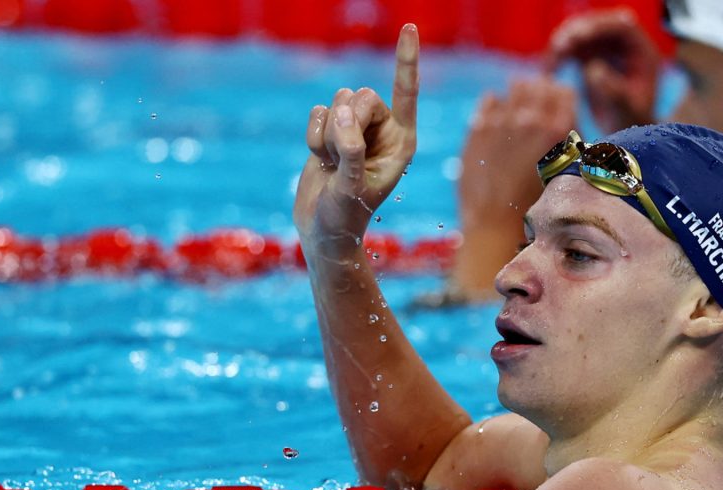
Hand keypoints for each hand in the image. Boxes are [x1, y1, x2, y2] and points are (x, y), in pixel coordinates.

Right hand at [294, 24, 418, 251]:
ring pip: (338, 101)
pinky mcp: (332, 130)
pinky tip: (322, 159)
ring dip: (328, 135)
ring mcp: (357, 129)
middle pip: (362, 95)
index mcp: (402, 141)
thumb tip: (342, 113)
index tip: (409, 27)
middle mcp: (383, 130)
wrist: (322, 230)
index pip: (406, 92)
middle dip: (347, 123)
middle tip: (343, 158)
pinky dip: (313, 136)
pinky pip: (317, 112)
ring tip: (334, 164)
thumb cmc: (345, 216)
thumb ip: (351, 150)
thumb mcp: (352, 188)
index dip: (406, 60)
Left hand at [452, 77, 575, 298]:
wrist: (495, 227)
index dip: (561, 98)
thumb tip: (569, 121)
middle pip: (539, 85)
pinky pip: (490, 100)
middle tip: (539, 104)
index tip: (558, 105)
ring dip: (520, 95)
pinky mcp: (478, 129)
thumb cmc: (535, 207)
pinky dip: (497, 105)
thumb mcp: (566, 174)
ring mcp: (501, 122)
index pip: (563, 91)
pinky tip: (499, 118)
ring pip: (515, 88)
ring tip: (520, 109)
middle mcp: (531, 120)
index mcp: (558, 130)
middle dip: (541, 92)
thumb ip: (570, 144)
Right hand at [545, 9, 659, 131]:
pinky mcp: (589, 58)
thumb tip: (593, 68)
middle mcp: (624, 46)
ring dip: (563, 44)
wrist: (626, 136)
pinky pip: (570, 49)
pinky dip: (557, 57)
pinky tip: (548, 71)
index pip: (621, 26)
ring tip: (550, 63)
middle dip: (576, 31)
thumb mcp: (626, 110)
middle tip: (558, 45)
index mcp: (641, 52)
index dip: (599, 27)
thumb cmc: (632, 125)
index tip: (578, 36)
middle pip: (598, 26)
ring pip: (581, 34)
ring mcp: (605, 50)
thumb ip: (613, 90)